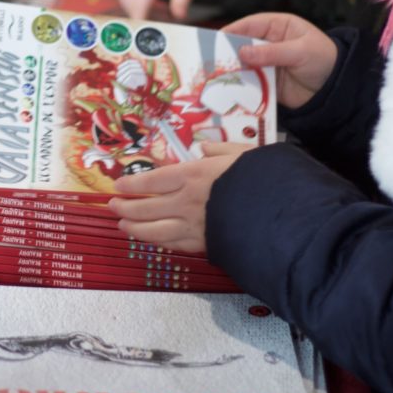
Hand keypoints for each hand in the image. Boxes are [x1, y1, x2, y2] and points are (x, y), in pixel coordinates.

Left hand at [107, 142, 250, 253]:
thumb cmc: (263, 179)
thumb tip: (204, 147)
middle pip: (147, 206)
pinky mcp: (204, 245)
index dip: (132, 184)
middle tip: (112, 206)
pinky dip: (159, 242)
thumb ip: (220, 150)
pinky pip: (174, 244)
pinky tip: (150, 241)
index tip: (118, 186)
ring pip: (155, 230)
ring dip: (135, 228)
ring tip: (122, 226)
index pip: (153, 180)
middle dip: (126, 207)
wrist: (280, 216)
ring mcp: (193, 226)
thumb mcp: (243, 153)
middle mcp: (186, 201)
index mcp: (193, 174)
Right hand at [115, 0, 199, 19]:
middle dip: (140, 16)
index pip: (139, 1)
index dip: (141, 18)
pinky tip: (143, 2)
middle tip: (155, 25)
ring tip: (151, 11)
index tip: (149, 30)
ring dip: (134, 9)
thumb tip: (178, 16)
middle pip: (130, 2)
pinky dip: (129, 1)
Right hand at [223, 13, 337, 109]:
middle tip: (210, 59)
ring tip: (215, 76)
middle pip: (242, 45)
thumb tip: (242, 52)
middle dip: (227, 52)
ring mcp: (265, 63)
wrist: (336, 90)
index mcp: (278, 27)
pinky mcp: (265, 82)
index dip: (233, 30)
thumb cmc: (324, 60)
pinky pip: (249, 82)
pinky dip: (239, 86)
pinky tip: (229, 90)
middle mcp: (268, 43)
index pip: (251, 25)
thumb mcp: (301, 51)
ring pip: (242, 64)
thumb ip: (272, 52)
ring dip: (231, 70)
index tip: (216, 39)